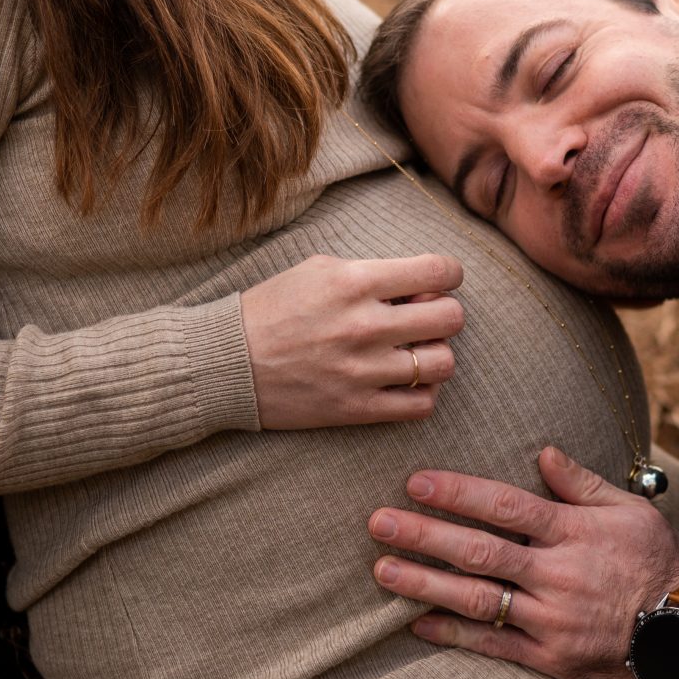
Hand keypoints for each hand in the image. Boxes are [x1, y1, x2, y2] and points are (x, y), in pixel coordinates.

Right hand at [241, 253, 463, 427]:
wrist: (227, 363)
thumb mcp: (318, 269)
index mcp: (354, 282)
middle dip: (444, 313)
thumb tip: (420, 284)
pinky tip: (404, 381)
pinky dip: (422, 393)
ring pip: (442, 363)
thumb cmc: (273, 309)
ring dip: (435, 354)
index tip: (440, 280)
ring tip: (414, 351)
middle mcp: (364, 326)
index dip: (449, 274)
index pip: (438, 271)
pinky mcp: (357, 409)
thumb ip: (372, 272)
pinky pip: (422, 405)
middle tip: (424, 317)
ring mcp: (362, 371)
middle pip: (451, 317)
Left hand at [367, 447, 678, 678]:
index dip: (458, 493)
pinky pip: (493, 645)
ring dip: (425, 583)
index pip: (505, 507)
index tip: (416, 482)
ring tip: (383, 570)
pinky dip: (453, 634)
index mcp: (573, 533)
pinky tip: (415, 623)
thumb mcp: (630, 511)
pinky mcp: (550, 659)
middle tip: (378, 523)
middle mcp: (556, 575)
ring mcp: (550, 620)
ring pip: (477, 599)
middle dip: (424, 535)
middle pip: (479, 551)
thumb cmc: (658, 563)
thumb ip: (581, 483)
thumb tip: (541, 451)